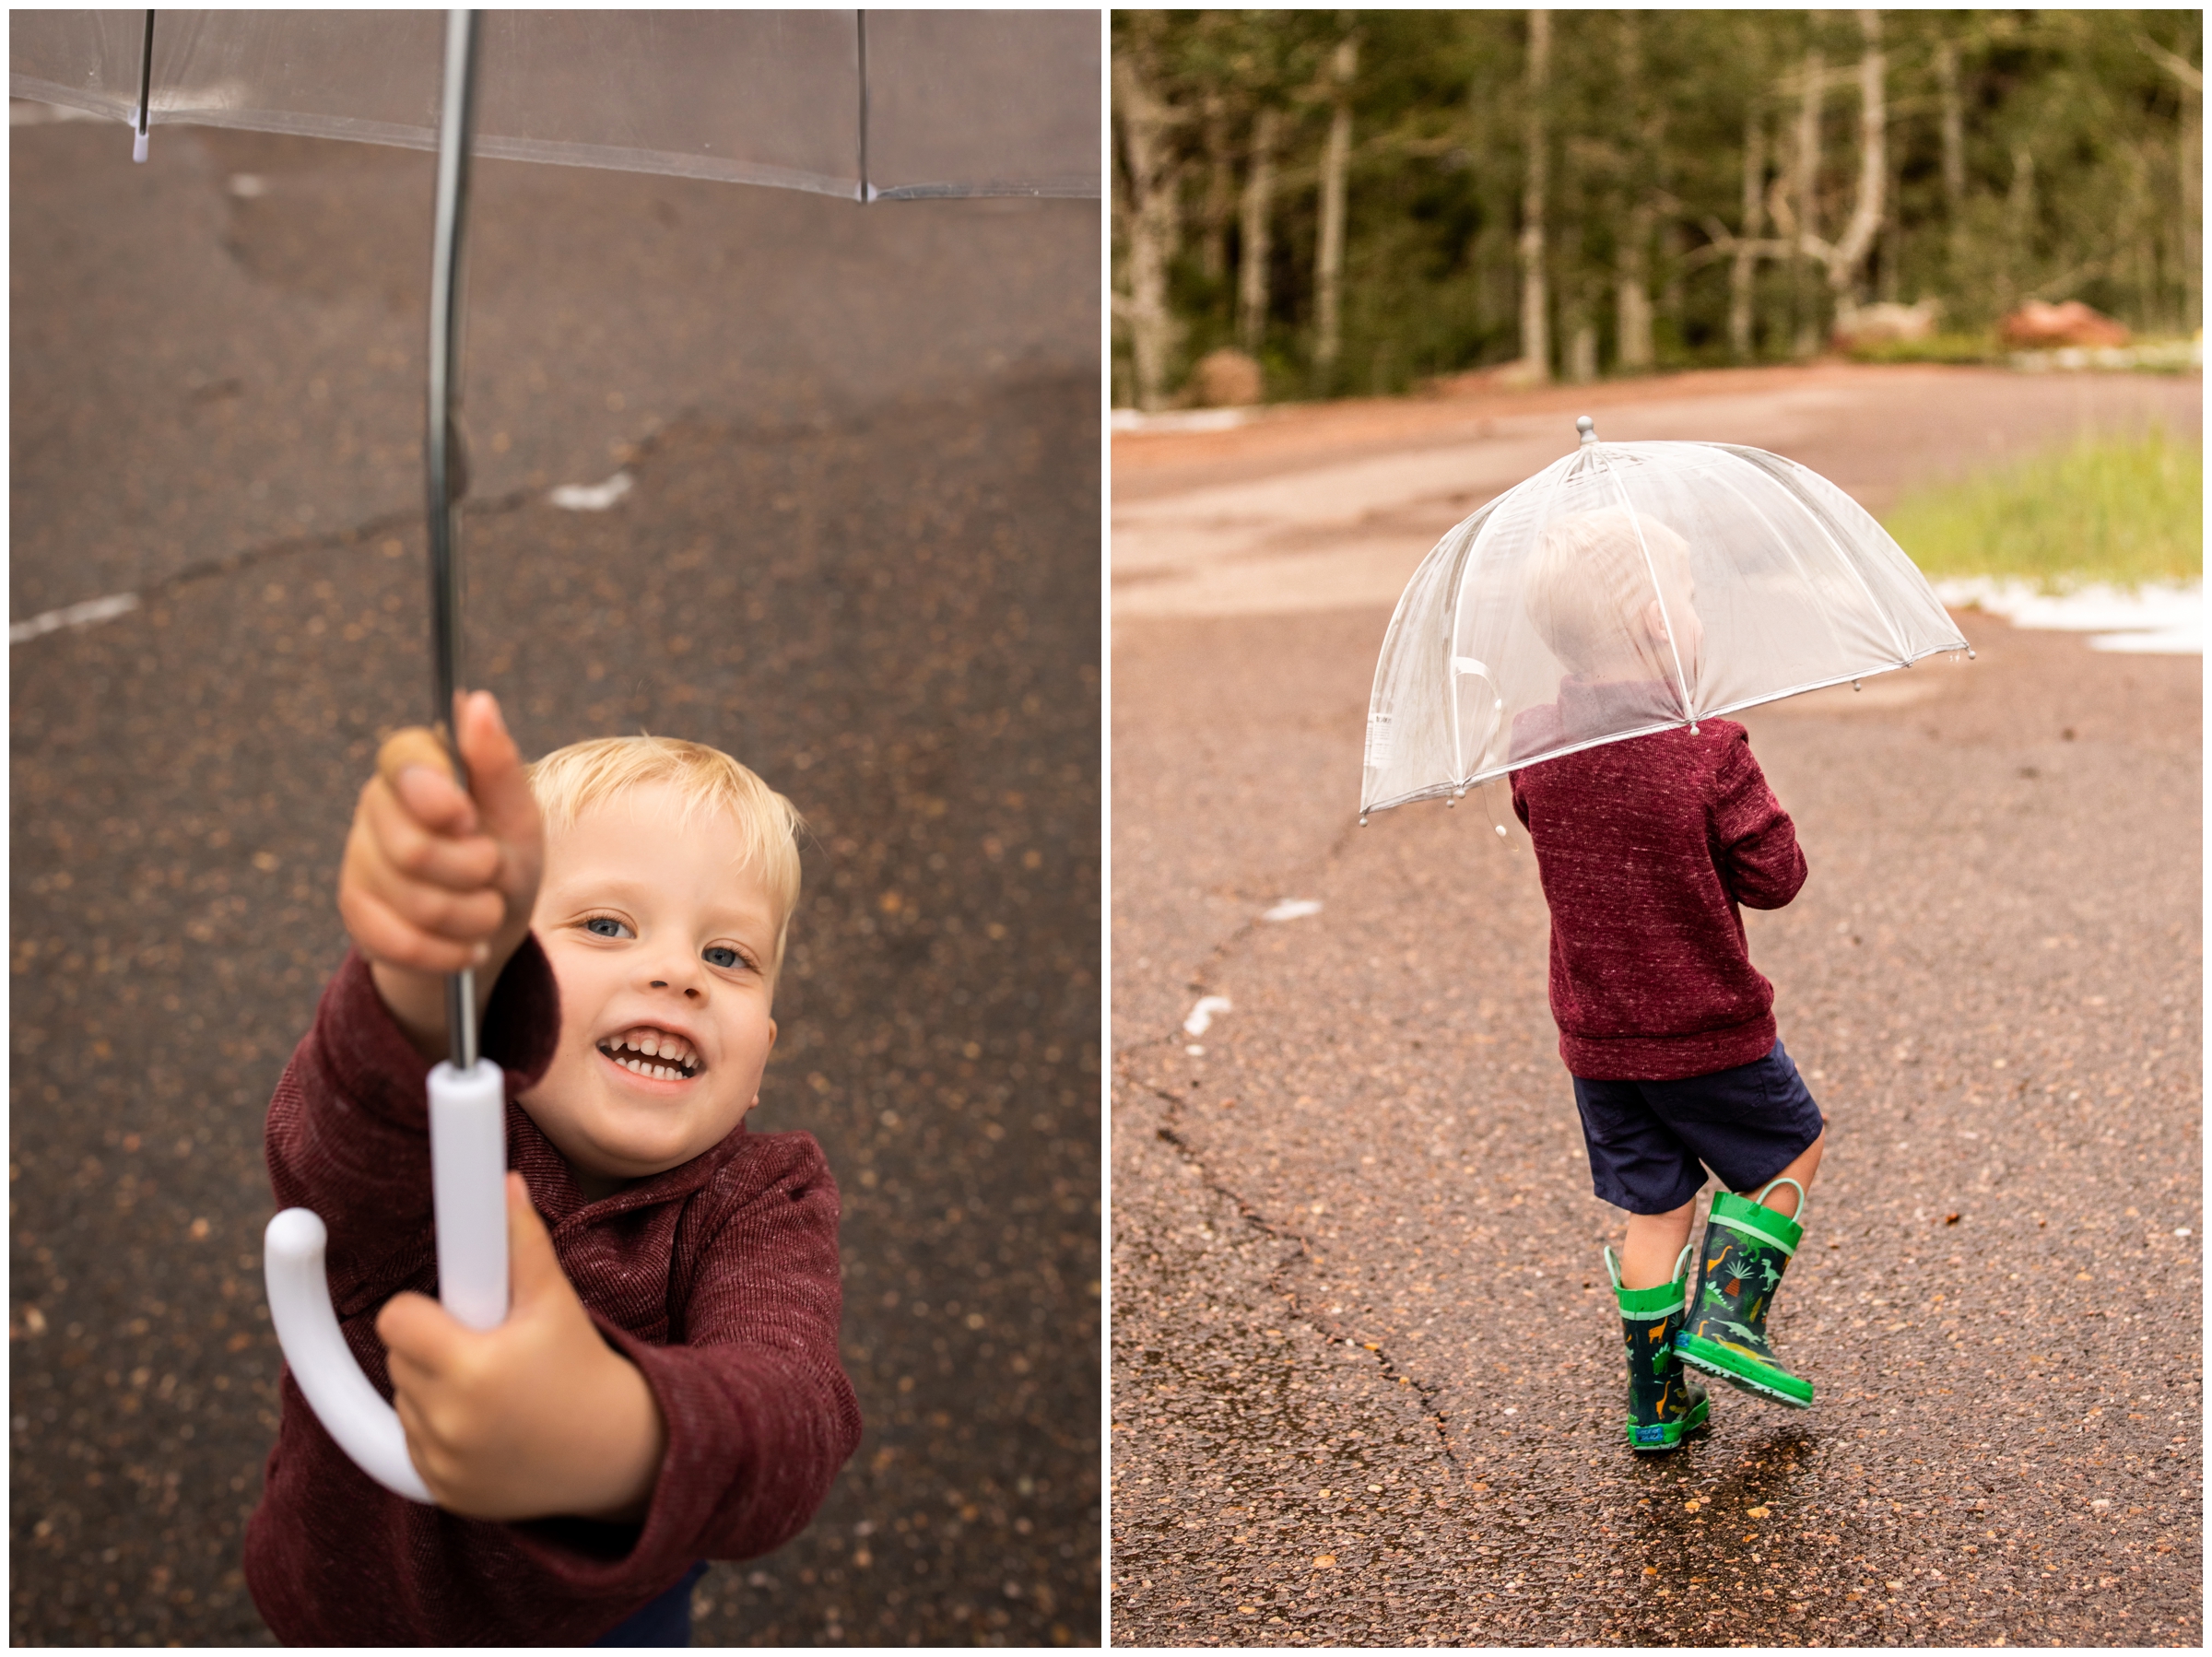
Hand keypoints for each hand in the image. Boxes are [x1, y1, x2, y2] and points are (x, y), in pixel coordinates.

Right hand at [338, 690, 542, 1054]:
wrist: (484, 929)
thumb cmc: (505, 858)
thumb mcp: (518, 815)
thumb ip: (497, 765)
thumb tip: (478, 701)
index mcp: (417, 766)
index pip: (403, 758)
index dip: (436, 794)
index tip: (468, 818)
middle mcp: (377, 805)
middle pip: (413, 848)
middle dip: (474, 873)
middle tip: (493, 872)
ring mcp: (359, 858)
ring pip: (413, 900)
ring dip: (471, 917)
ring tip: (488, 912)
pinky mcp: (354, 910)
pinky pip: (399, 941)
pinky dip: (447, 952)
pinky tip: (466, 947)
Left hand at [375, 1174, 666, 1522]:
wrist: (617, 1451)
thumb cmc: (584, 1365)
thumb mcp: (555, 1301)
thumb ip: (522, 1241)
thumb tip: (502, 1185)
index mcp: (474, 1369)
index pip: (396, 1320)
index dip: (421, 1309)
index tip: (447, 1309)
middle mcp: (452, 1423)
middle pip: (397, 1358)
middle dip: (432, 1343)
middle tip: (488, 1343)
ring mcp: (445, 1464)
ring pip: (404, 1400)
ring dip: (433, 1386)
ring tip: (495, 1383)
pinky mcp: (443, 1493)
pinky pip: (414, 1443)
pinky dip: (439, 1429)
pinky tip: (489, 1420)